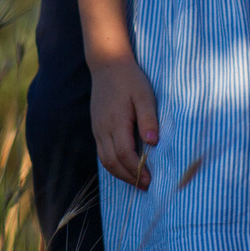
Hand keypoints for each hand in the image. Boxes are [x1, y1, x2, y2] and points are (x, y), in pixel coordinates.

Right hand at [90, 55, 157, 188]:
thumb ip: (148, 118)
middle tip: (146, 186)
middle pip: (112, 162)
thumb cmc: (130, 79)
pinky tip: (125, 166)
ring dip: (120, 173)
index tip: (151, 180)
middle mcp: (103, 128)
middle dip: (129, 177)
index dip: (137, 169)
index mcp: (116, 121)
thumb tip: (153, 142)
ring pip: (104, 159)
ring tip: (136, 180)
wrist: (107, 64)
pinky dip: (113, 164)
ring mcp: (97, 128)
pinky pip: (102, 151)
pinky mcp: (96, 127)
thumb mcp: (144, 95)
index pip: (124, 153)